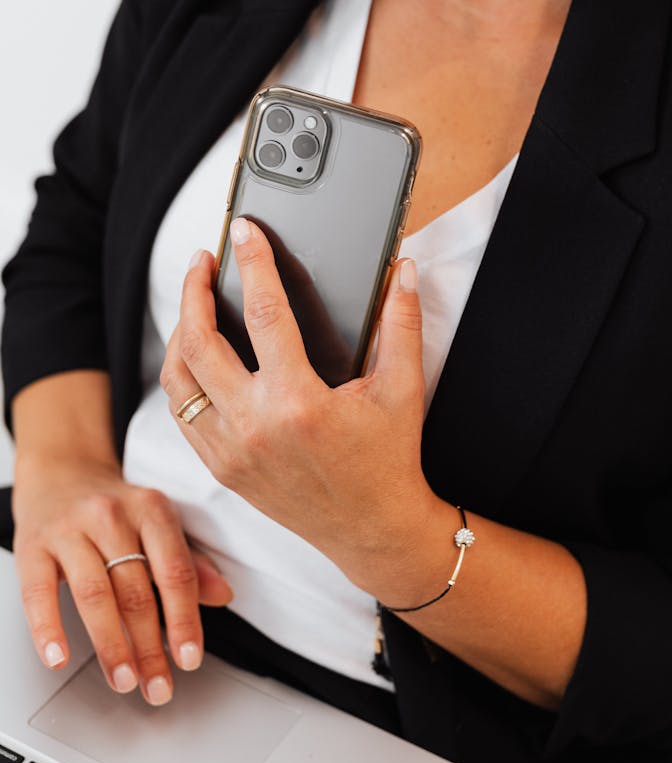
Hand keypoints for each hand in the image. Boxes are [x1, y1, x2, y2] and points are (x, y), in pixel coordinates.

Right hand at [12, 457, 232, 703]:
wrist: (61, 472)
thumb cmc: (115, 507)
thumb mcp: (157, 522)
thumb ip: (189, 561)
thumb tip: (223, 595)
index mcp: (151, 509)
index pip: (175, 572)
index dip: (184, 620)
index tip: (189, 659)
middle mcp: (111, 516)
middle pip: (135, 591)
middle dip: (149, 646)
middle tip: (157, 685)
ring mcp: (70, 530)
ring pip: (94, 596)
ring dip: (110, 645)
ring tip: (123, 680)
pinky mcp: (33, 545)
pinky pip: (39, 593)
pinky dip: (48, 629)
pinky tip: (58, 658)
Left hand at [160, 219, 440, 596]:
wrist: (372, 530)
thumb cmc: (388, 460)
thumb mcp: (402, 389)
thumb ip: (402, 323)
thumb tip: (404, 270)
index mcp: (299, 404)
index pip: (263, 313)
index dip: (252, 263)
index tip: (243, 232)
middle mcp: (255, 427)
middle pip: (198, 343)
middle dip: (191, 291)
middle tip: (200, 262)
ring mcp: (232, 452)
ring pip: (177, 381)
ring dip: (178, 334)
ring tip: (192, 305)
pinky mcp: (222, 469)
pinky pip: (183, 415)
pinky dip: (183, 379)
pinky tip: (196, 357)